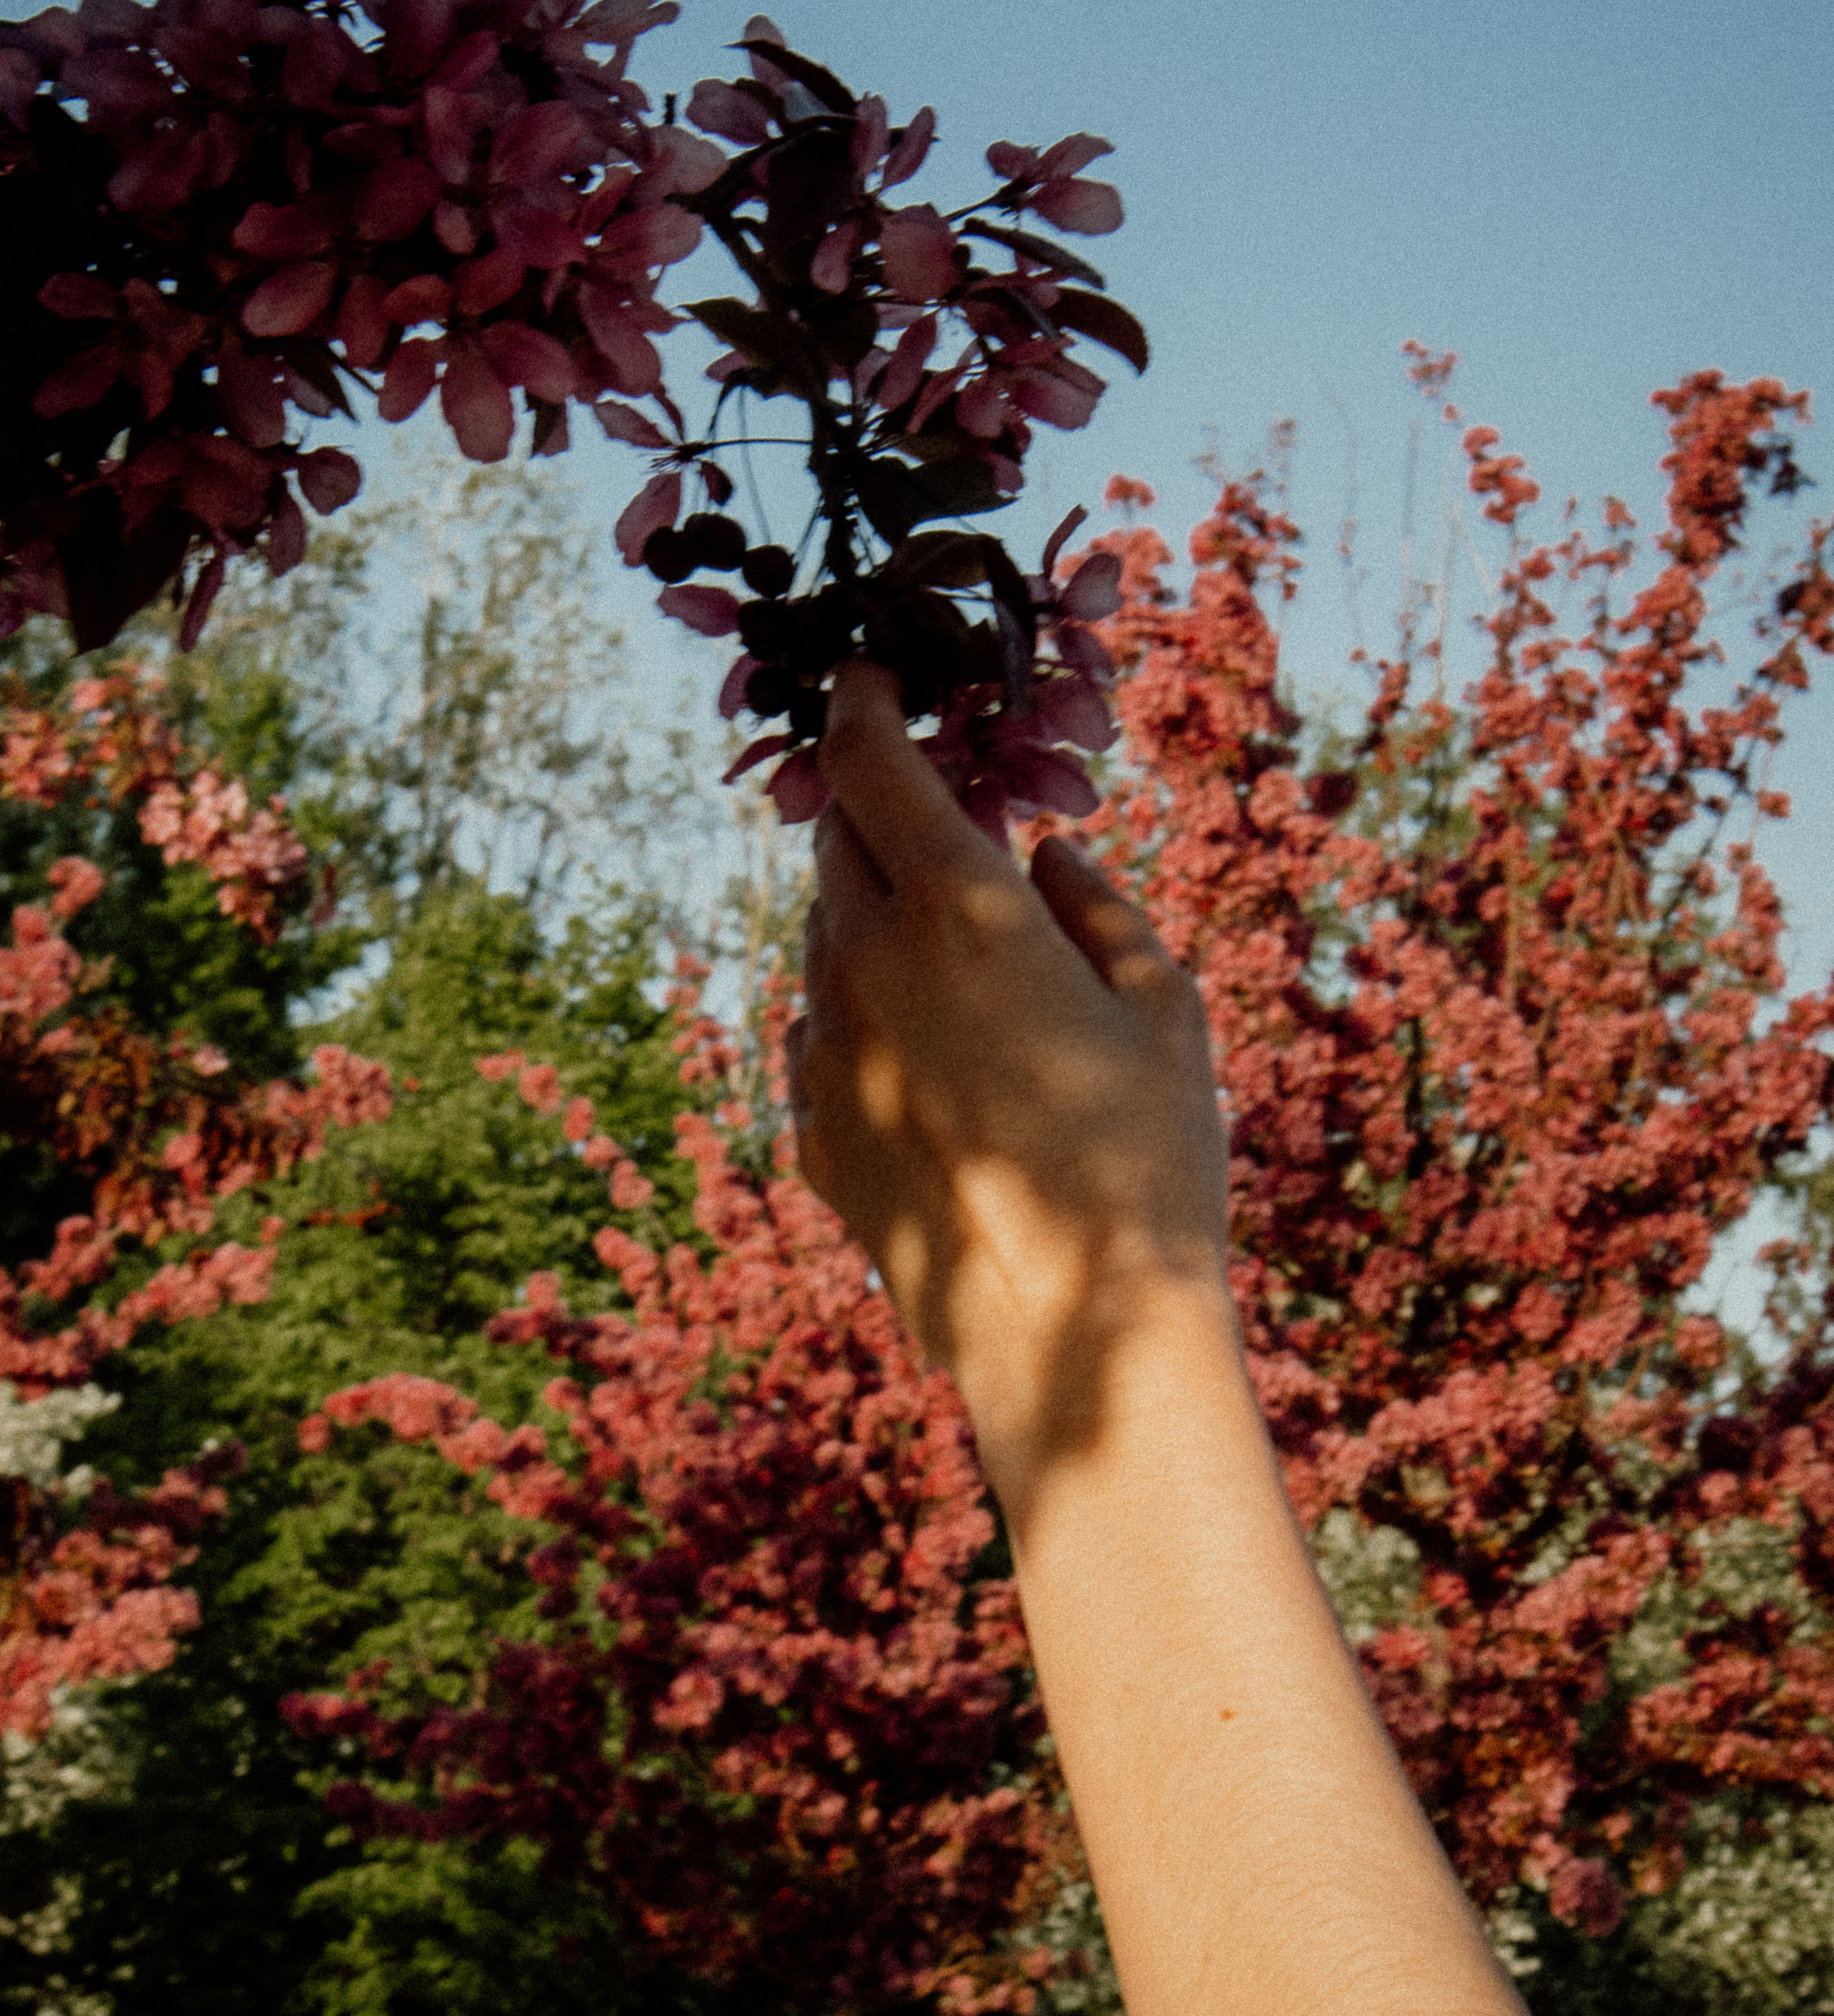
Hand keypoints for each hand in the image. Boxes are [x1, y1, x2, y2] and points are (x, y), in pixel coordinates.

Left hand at [787, 662, 1233, 1523]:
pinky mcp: (814, 1134)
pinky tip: (941, 1067)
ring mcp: (826, 1056)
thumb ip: (1099, 904)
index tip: (868, 672)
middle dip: (880, 811)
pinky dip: (864, 1018)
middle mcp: (868, 968)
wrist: (1076, 1343)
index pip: (870, 758)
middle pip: (837, 842)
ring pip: (826, 940)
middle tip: (942, 819)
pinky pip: (823, 1038)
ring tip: (964, 969)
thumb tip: (1045, 848)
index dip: (862, 699)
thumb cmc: (1149, 1164)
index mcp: (959, 912)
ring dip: (876, 921)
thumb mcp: (1166, 1011)